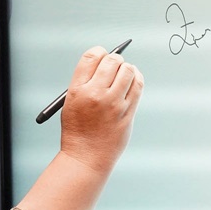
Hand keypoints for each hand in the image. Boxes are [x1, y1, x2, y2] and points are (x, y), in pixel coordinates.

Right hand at [59, 47, 143, 174]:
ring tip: (122, 76)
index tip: (102, 56)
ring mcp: (113, 104)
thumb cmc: (78, 129)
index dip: (99, 52)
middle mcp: (96, 94)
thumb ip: (86, 82)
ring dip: (127, 69)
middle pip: (112, 61)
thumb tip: (107, 62)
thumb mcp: (72, 102)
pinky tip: (131, 81)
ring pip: (128, 71)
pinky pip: (138, 85)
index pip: (91, 57)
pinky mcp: (128, 113)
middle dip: (115, 60)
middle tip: (114, 66)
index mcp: (77, 90)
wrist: (86, 157)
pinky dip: (136, 78)